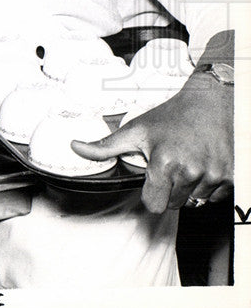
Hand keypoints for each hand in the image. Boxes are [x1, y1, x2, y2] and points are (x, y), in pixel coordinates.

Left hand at [70, 71, 232, 212]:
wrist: (210, 103)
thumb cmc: (170, 117)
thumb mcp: (135, 130)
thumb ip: (105, 146)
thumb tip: (74, 147)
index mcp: (165, 164)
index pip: (154, 205)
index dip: (150, 194)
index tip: (152, 180)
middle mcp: (191, 172)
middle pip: (173, 204)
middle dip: (168, 190)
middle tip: (170, 166)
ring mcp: (214, 176)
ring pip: (195, 201)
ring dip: (189, 188)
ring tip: (187, 162)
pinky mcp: (232, 177)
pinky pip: (216, 197)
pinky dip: (209, 186)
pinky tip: (202, 164)